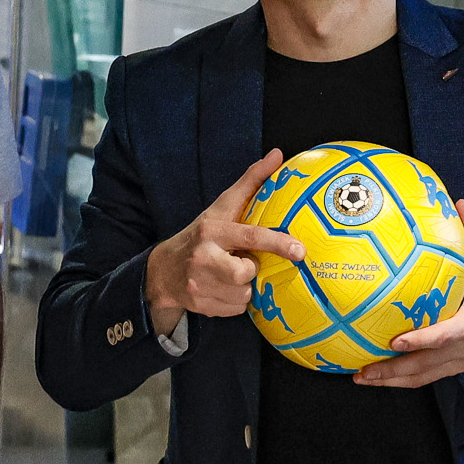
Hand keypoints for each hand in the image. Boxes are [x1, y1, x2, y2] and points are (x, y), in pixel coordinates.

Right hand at [145, 151, 305, 336]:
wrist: (163, 270)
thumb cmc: (201, 234)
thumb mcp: (222, 207)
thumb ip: (250, 181)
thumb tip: (277, 154)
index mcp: (212, 230)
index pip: (251, 236)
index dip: (278, 243)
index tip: (300, 250)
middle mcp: (204, 257)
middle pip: (246, 272)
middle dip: (249, 270)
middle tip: (238, 261)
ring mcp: (199, 284)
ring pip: (244, 294)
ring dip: (243, 287)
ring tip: (227, 275)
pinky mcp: (200, 305)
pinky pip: (236, 309)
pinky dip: (235, 301)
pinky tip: (221, 288)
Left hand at [357, 202, 463, 389]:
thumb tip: (460, 204)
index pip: (444, 336)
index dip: (421, 341)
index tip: (396, 341)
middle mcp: (462, 349)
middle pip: (424, 366)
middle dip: (392, 370)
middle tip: (362, 370)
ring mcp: (456, 363)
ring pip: (421, 378)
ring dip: (391, 381)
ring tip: (362, 379)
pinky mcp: (453, 369)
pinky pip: (425, 379)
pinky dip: (401, 382)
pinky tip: (380, 380)